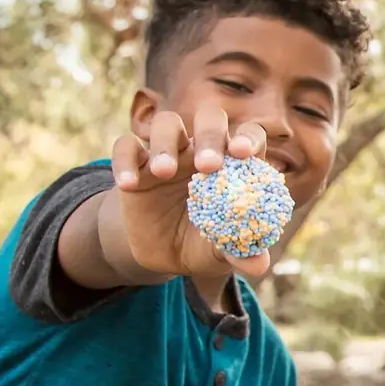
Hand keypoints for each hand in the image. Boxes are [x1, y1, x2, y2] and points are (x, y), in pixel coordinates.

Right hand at [112, 105, 270, 280]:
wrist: (161, 253)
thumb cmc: (202, 244)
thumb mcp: (220, 254)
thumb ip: (240, 254)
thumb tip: (259, 265)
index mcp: (234, 165)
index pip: (248, 137)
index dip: (248, 139)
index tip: (243, 153)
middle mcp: (203, 150)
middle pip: (210, 120)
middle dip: (211, 135)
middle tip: (208, 165)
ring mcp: (169, 152)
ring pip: (167, 124)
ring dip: (166, 143)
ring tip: (163, 171)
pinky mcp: (136, 163)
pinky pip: (126, 147)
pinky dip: (125, 161)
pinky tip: (129, 185)